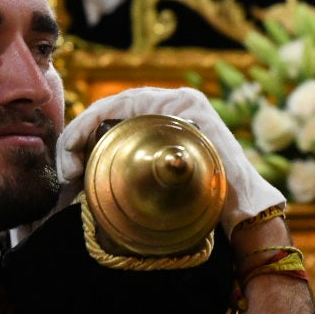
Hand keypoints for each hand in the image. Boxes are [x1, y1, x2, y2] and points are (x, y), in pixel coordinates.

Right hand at [57, 87, 284, 234]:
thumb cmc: (229, 189)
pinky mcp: (154, 148)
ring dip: (83, 153)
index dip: (83, 128)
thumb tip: (139, 148)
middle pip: (105, 117)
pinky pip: (116, 147)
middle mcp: (166, 108)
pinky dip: (96, 161)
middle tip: (67, 176)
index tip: (71, 162)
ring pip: (106, 132)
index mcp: (177, 103)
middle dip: (78, 142)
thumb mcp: (203, 163)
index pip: (113, 104)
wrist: (247, 210)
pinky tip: (84, 182)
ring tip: (70, 182)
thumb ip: (175, 153)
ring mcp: (159, 128)